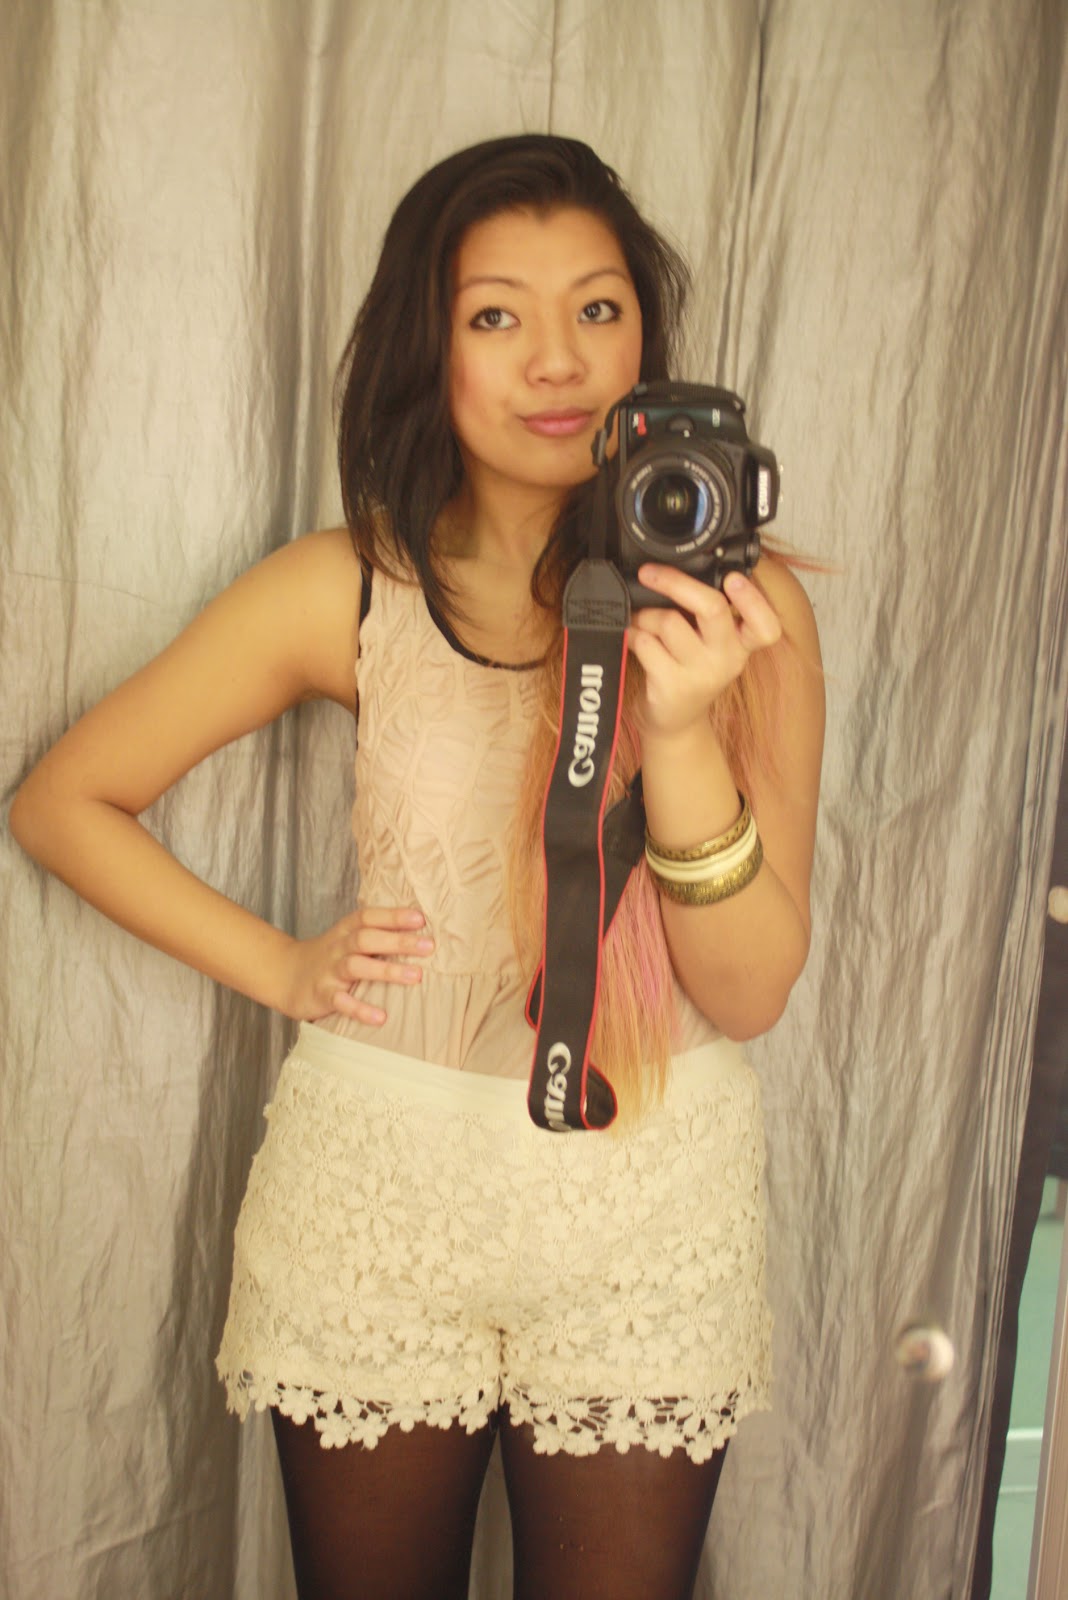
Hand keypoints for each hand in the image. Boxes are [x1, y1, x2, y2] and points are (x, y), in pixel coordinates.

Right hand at [281, 906, 433, 1023]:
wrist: (284, 975)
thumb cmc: (330, 957)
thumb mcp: (348, 939)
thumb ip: (377, 934)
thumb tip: (421, 933)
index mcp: (346, 931)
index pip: (369, 917)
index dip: (394, 916)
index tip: (421, 919)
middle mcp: (338, 947)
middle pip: (366, 938)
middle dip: (398, 941)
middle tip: (429, 946)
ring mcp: (329, 971)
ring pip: (356, 966)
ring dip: (386, 971)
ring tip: (415, 977)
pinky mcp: (322, 995)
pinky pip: (341, 1001)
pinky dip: (360, 1009)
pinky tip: (380, 1016)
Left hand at [626, 564, 781, 738]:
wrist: (675, 720)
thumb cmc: (692, 668)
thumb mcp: (713, 643)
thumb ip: (710, 612)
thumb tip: (685, 569)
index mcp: (742, 643)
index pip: (765, 625)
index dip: (753, 599)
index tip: (733, 578)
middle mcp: (727, 659)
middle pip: (712, 608)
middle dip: (675, 582)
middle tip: (650, 573)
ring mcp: (700, 674)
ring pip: (668, 622)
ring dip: (646, 615)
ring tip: (644, 621)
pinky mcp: (671, 686)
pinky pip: (646, 642)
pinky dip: (634, 634)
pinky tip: (637, 639)